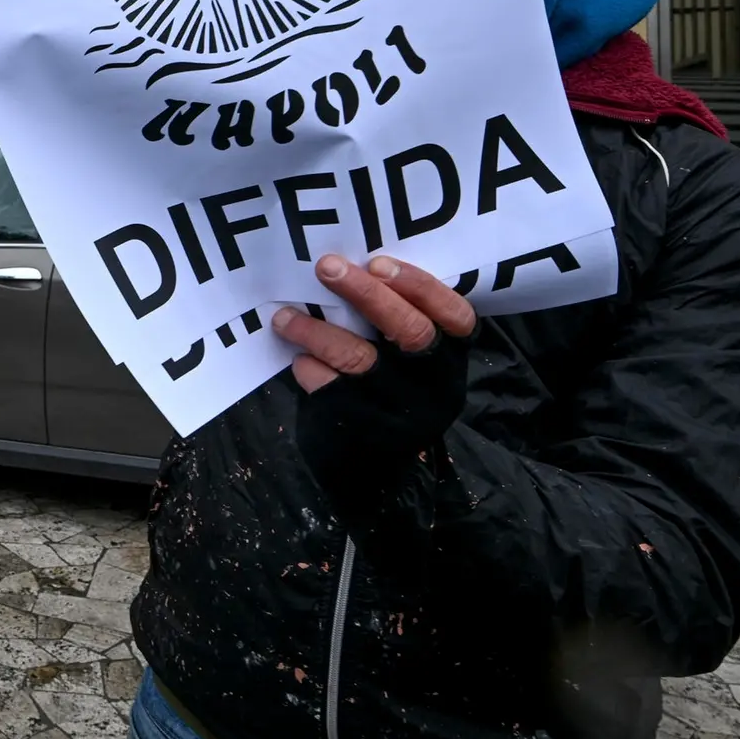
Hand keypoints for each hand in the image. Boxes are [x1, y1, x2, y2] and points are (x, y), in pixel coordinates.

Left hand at [273, 254, 474, 485]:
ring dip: (317, 330)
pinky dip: (309, 368)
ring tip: (284, 316)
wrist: (381, 476)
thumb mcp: (416, 365)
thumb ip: (401, 323)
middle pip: (410, 330)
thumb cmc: (394, 395)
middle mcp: (434, 384)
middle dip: (365, 293)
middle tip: (327, 267)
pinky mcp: (365, 428)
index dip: (419, 285)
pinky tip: (298, 359)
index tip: (378, 262)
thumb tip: (353, 270)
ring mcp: (400, 409)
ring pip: (360, 358)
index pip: (455, 315)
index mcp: (452, 358)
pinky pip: (330, 389)